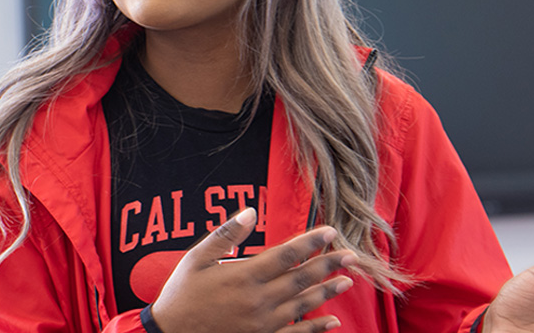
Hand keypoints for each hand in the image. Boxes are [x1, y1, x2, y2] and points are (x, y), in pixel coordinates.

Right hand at [150, 208, 355, 332]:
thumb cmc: (182, 295)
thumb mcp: (197, 258)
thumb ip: (226, 234)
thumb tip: (251, 211)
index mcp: (244, 276)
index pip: (287, 255)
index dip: (311, 242)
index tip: (331, 231)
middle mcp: (259, 300)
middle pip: (302, 279)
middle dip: (329, 264)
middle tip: (352, 254)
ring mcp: (262, 325)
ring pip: (303, 306)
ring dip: (328, 292)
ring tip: (348, 280)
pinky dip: (316, 329)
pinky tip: (333, 321)